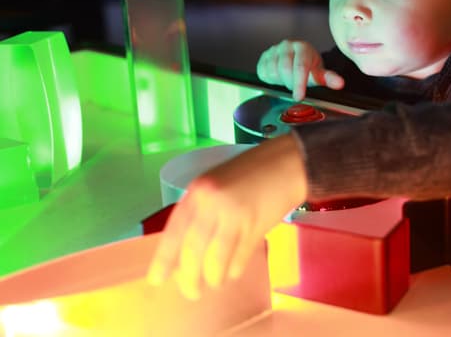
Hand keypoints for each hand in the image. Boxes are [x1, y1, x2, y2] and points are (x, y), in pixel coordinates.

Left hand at [146, 135, 307, 299]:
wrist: (289, 163)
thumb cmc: (251, 171)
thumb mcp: (217, 183)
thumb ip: (201, 210)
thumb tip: (186, 250)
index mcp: (199, 191)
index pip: (174, 232)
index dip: (164, 259)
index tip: (157, 280)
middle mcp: (213, 203)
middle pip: (193, 251)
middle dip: (189, 278)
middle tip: (191, 293)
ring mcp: (236, 215)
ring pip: (215, 259)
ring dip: (213, 278)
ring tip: (214, 283)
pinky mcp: (258, 227)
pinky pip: (239, 257)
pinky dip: (234, 269)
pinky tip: (232, 271)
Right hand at [257, 40, 344, 100]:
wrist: (296, 59)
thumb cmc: (309, 67)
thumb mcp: (319, 73)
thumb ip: (329, 78)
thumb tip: (339, 83)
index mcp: (303, 47)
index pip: (300, 66)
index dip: (299, 83)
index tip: (299, 97)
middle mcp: (287, 45)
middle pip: (285, 70)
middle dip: (290, 84)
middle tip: (296, 87)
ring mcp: (274, 50)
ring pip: (273, 72)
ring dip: (280, 82)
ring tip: (288, 80)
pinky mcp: (263, 56)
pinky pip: (263, 73)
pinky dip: (270, 80)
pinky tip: (278, 78)